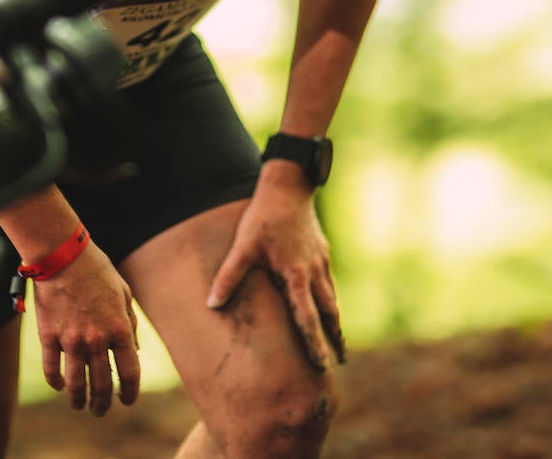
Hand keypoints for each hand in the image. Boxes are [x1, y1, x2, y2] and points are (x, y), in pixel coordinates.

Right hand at [32, 240, 139, 414]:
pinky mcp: (48, 337)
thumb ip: (129, 322)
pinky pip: (51, 370)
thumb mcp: (123, 292)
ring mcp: (70, 340)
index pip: (130, 372)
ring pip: (75, 385)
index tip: (127, 400)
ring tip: (80, 406)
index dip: (131, 392)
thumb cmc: (97, 270)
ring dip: (79, 400)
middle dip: (102, 403)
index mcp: (118, 328)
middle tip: (100, 410)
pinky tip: (59, 386)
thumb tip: (134, 350)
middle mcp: (96, 339)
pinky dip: (55, 382)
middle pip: (102, 385)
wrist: (63, 255)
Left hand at [206, 166, 344, 369]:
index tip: (321, 364)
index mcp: (296, 274)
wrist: (288, 186)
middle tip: (339, 362)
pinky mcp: (322, 252)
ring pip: (332, 298)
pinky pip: (329, 282)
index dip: (313, 342)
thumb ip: (229, 275)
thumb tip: (212, 305)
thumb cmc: (263, 217)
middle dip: (333, 338)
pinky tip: (331, 306)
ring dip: (335, 321)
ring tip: (339, 341)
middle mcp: (313, 271)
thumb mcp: (243, 246)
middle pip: (328, 312)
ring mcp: (321, 261)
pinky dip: (332, 299)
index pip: (307, 316)